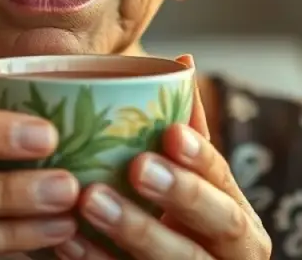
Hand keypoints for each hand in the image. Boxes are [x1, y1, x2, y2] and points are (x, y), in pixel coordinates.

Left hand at [56, 71, 271, 259]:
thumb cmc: (180, 228)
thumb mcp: (191, 184)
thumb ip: (187, 132)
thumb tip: (181, 60)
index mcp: (236, 217)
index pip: (226, 181)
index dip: (199, 159)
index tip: (170, 134)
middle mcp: (229, 255)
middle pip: (216, 224)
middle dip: (179, 195)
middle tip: (136, 168)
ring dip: (133, 230)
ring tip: (89, 200)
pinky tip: (65, 241)